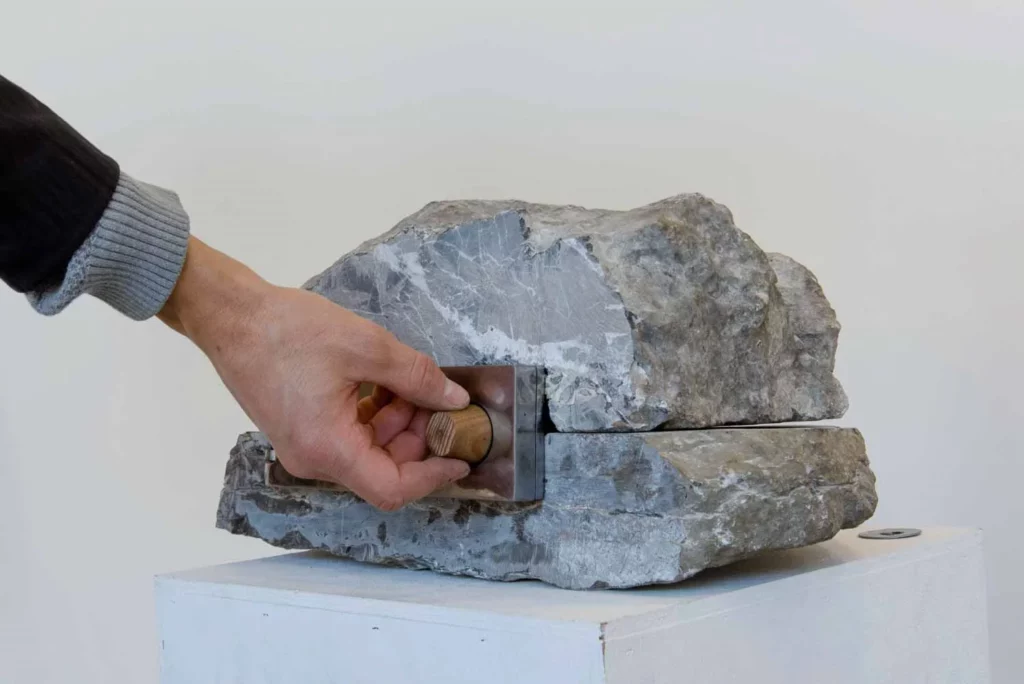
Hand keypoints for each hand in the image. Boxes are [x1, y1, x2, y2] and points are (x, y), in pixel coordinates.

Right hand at [158, 237, 471, 509]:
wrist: (231, 316)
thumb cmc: (290, 330)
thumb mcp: (367, 347)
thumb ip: (417, 377)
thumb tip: (454, 400)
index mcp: (327, 449)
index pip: (392, 489)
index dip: (433, 476)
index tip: (461, 456)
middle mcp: (314, 460)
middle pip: (383, 469)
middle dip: (419, 438)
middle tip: (441, 400)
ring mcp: (304, 447)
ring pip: (369, 451)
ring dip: (398, 423)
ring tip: (413, 383)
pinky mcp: (301, 430)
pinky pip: (349, 436)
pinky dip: (375, 416)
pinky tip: (387, 383)